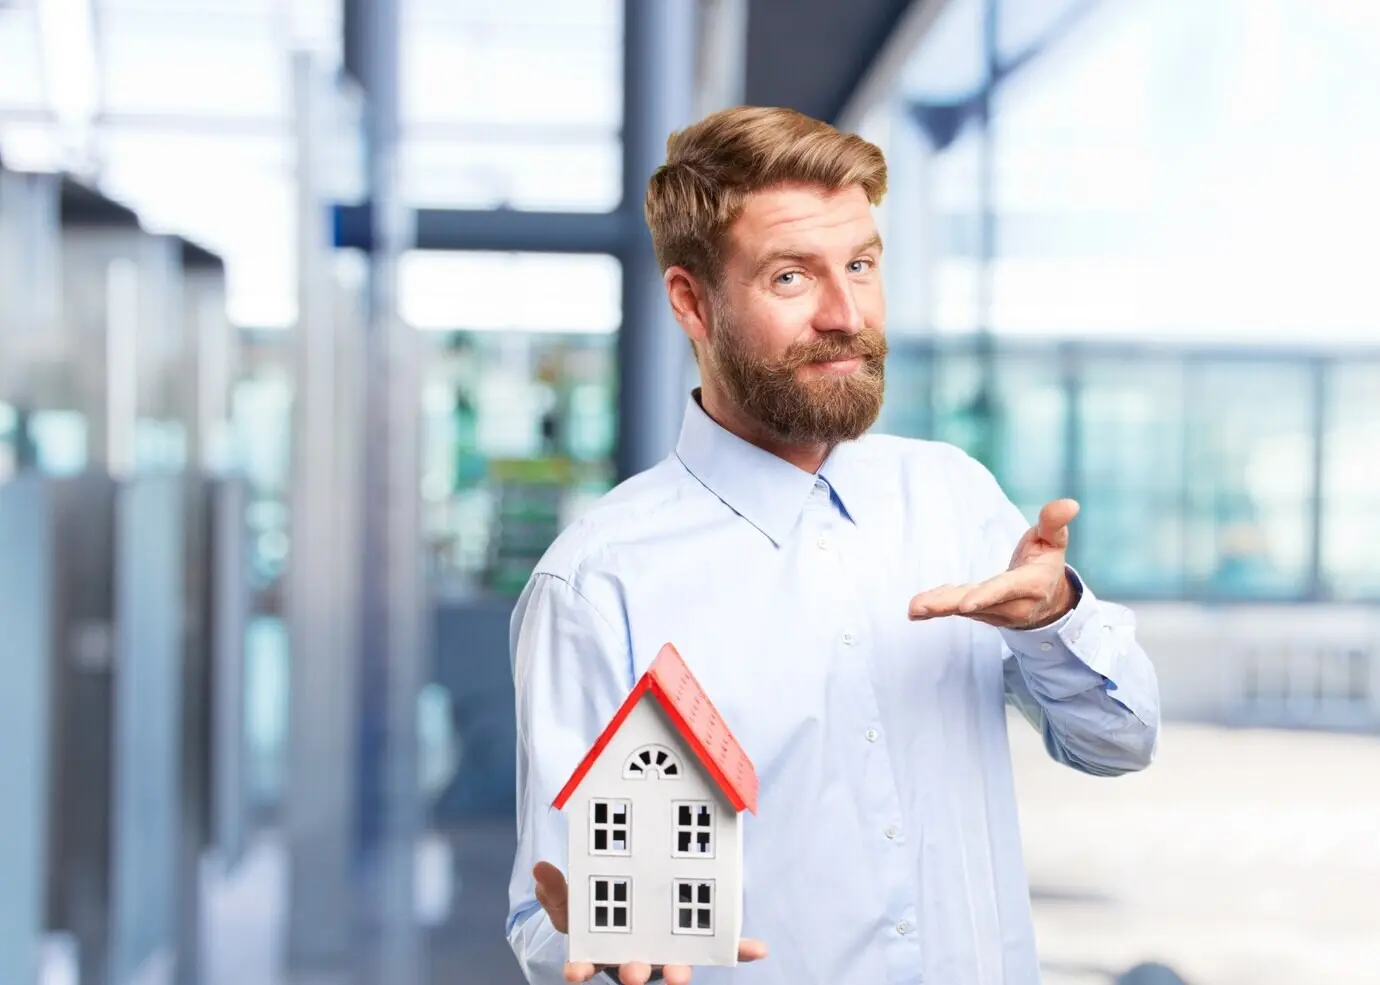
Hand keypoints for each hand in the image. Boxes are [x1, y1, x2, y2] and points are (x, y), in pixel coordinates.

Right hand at [533, 862, 768, 984]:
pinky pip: (719, 947)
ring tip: (684, 976)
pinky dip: (739, 949)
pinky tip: (759, 949)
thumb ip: (556, 890)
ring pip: (675, 966)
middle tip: (634, 973)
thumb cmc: (597, 911)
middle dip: (636, 973)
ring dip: (681, 972)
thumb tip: (540, 871)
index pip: (587, 960)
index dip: (579, 967)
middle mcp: (637, 956)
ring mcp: (668, 952)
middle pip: (636, 970)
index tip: (573, 972)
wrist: (632, 909)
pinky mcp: (697, 942)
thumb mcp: (573, 902)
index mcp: (603, 947)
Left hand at [907, 498, 1079, 629]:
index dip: (986, 596)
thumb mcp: (1055, 542)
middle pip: (978, 605)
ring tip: (914, 608)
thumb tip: (1069, 503)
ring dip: (937, 607)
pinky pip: (957, 609)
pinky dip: (938, 608)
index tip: (965, 604)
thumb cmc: (1047, 564)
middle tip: (918, 607)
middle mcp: (1012, 605)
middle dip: (948, 605)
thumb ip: (1054, 523)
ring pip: (963, 609)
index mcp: (1032, 585)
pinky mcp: (980, 614)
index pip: (1006, 589)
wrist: (1047, 600)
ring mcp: (995, 614)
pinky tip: (917, 609)